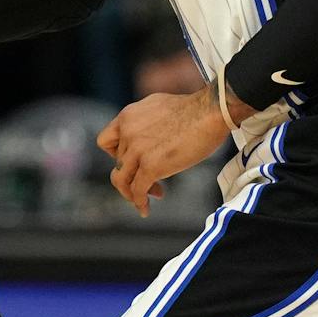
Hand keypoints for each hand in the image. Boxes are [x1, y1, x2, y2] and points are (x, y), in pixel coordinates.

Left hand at [97, 87, 229, 216]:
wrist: (211, 111)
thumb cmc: (195, 109)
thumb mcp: (158, 107)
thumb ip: (145, 121)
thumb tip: (149, 133)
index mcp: (128, 116)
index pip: (106, 142)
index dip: (115, 155)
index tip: (132, 161)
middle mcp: (127, 132)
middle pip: (117, 164)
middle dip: (133, 174)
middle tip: (151, 182)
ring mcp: (137, 150)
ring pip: (122, 180)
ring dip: (131, 193)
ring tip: (145, 199)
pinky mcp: (150, 166)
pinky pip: (137, 190)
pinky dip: (139, 202)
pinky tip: (145, 209)